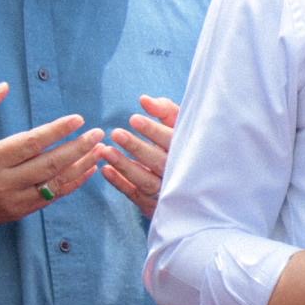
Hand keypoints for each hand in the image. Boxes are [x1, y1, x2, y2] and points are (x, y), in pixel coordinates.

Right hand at [0, 82, 104, 232]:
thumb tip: (4, 87)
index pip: (30, 144)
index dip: (56, 131)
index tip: (79, 119)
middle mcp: (3, 183)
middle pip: (49, 165)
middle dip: (77, 148)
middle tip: (99, 133)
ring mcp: (13, 200)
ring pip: (55, 184)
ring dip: (81, 166)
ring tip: (100, 149)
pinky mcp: (19, 212)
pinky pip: (52, 198)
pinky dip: (73, 184)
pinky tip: (88, 168)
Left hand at [99, 95, 177, 216]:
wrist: (199, 186)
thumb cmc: (185, 145)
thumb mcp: (181, 126)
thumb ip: (165, 111)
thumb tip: (144, 99)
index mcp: (189, 151)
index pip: (171, 141)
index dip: (153, 130)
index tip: (133, 119)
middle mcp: (181, 174)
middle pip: (158, 162)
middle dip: (136, 148)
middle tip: (116, 133)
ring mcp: (168, 192)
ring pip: (145, 181)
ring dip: (124, 166)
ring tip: (105, 151)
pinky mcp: (155, 205)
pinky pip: (135, 195)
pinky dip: (120, 183)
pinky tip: (105, 170)